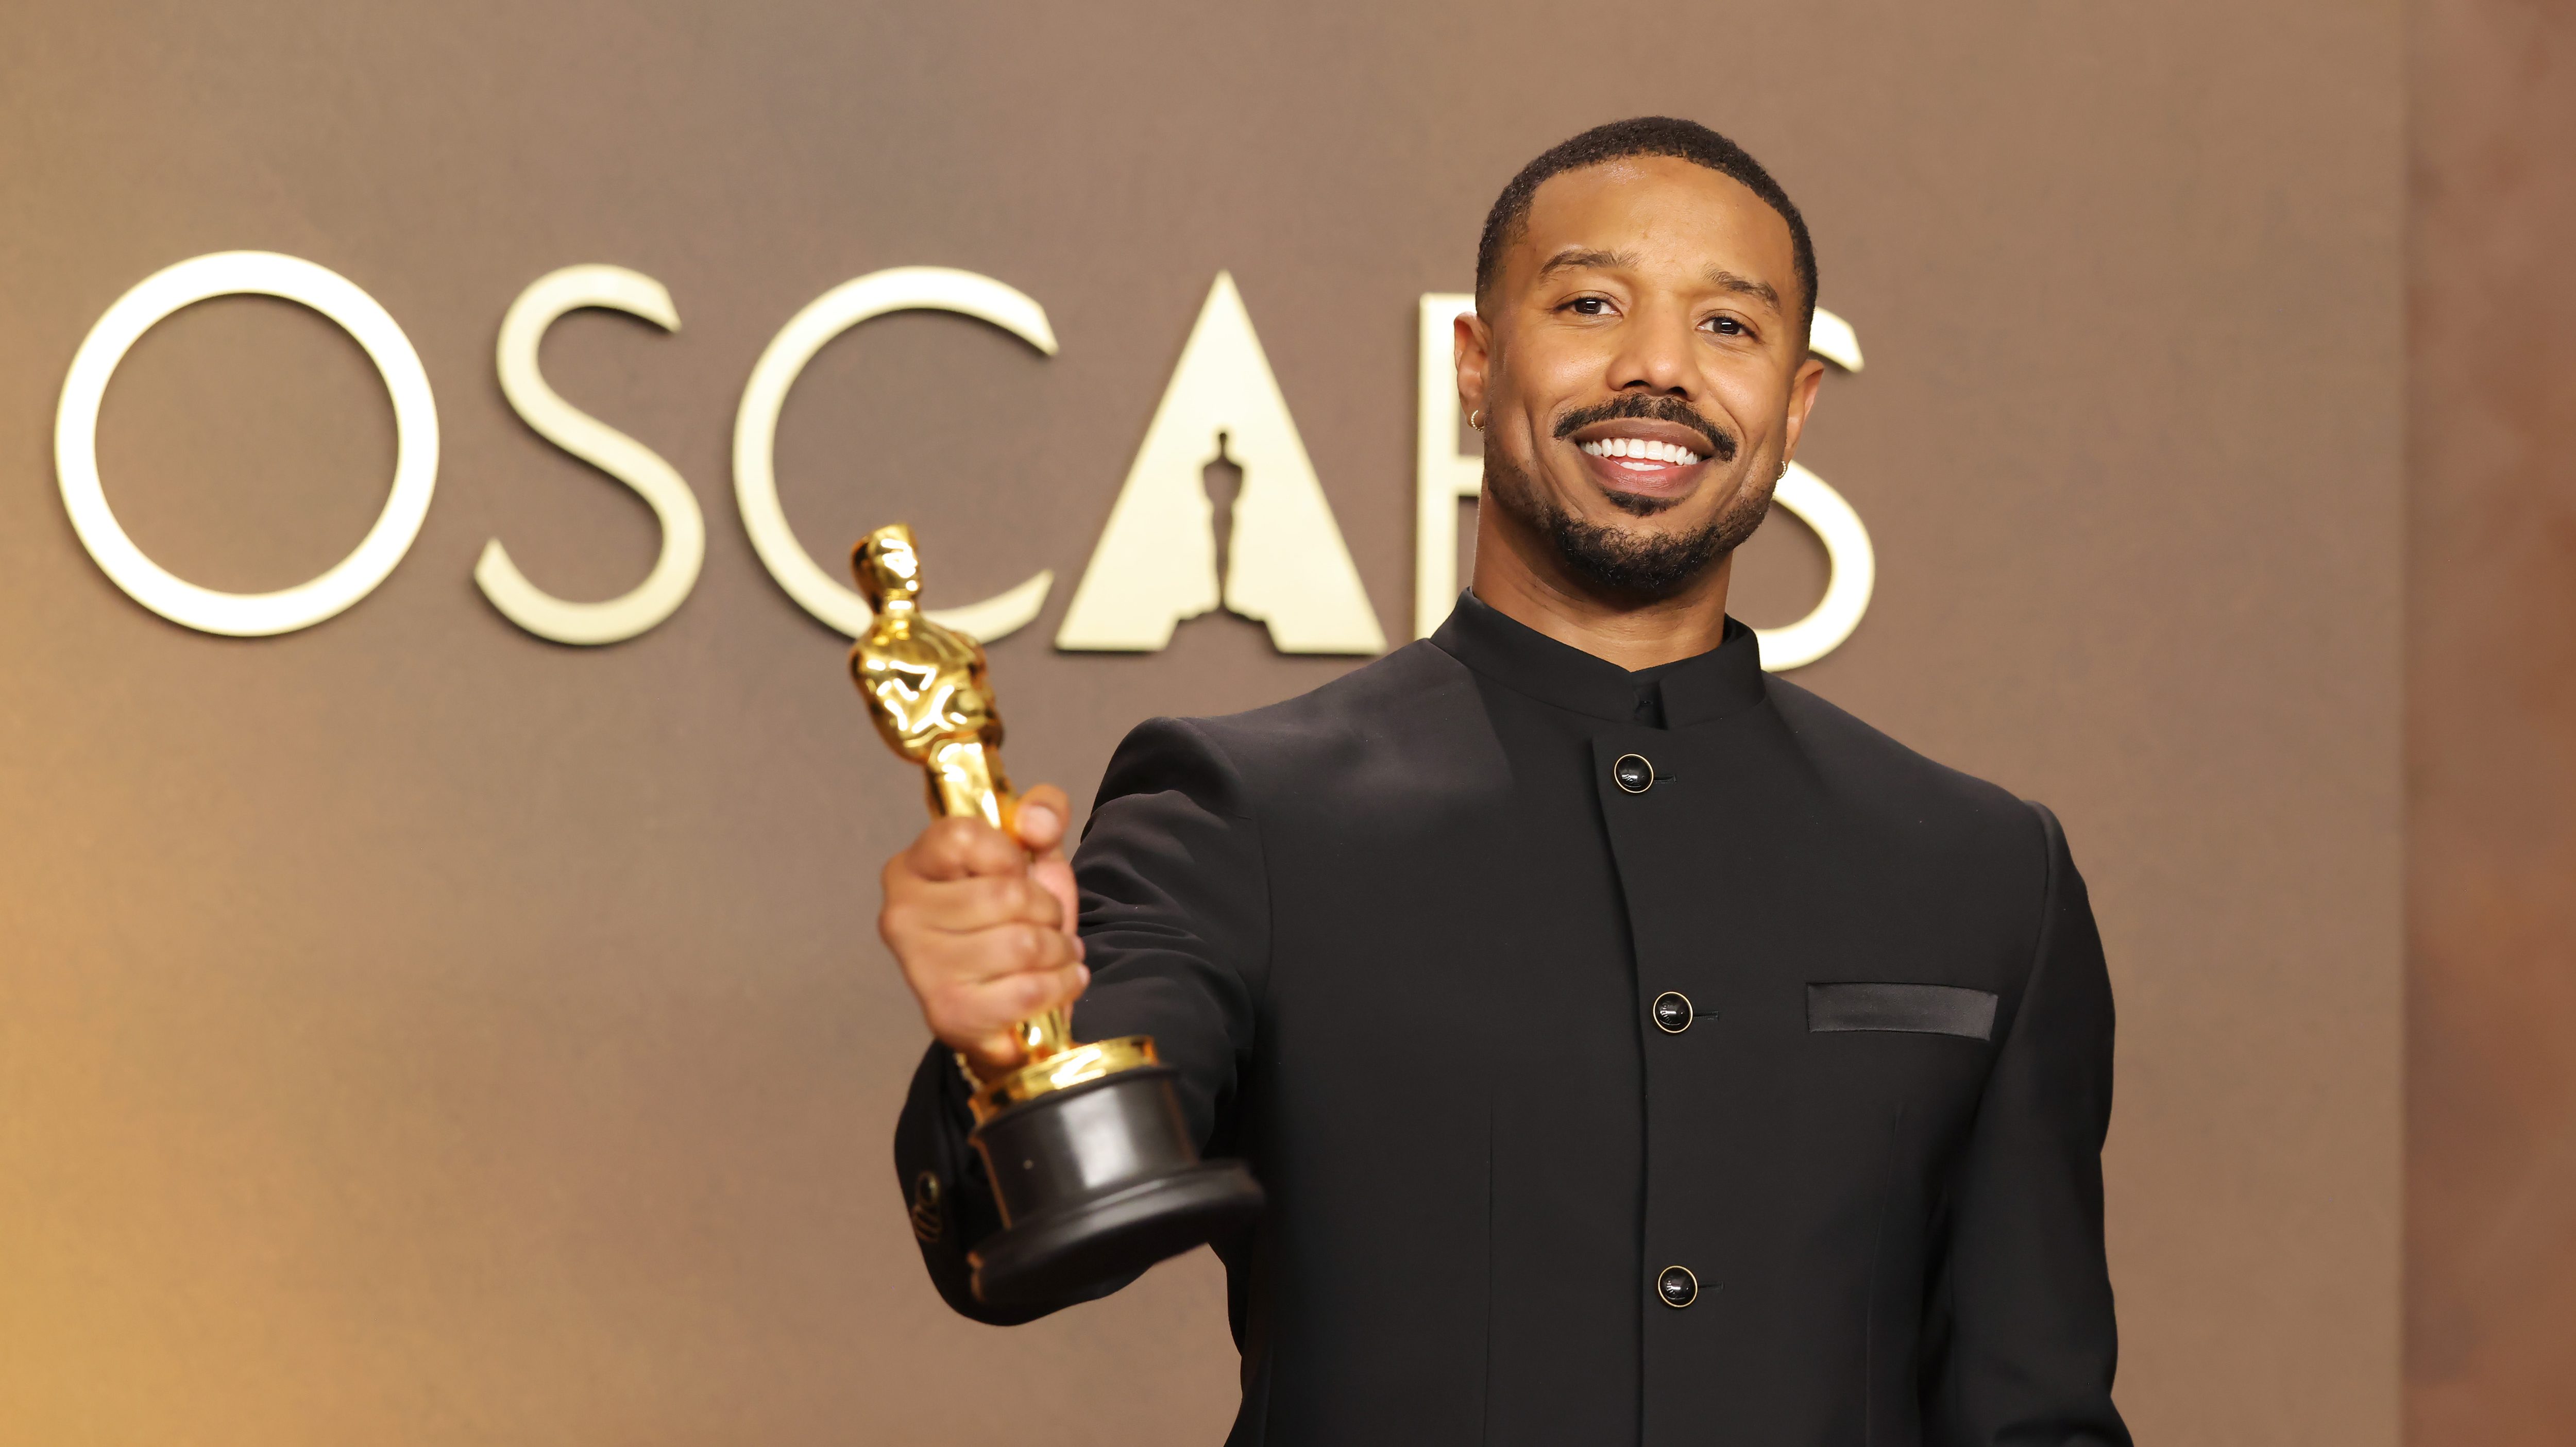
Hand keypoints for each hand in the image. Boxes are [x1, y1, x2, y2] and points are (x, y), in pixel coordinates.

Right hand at [878, 783, 1088, 1082]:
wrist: (1013, 1003)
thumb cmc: (1014, 921)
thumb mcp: (1033, 855)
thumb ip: (1043, 814)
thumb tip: (1036, 820)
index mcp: (911, 866)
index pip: (963, 836)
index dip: (1008, 855)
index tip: (1015, 873)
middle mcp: (900, 915)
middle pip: (1003, 895)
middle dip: (1046, 910)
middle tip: (1047, 923)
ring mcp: (920, 968)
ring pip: (1021, 943)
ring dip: (1059, 949)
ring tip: (1056, 953)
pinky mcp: (949, 1014)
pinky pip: (1029, 990)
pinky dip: (1061, 984)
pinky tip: (1060, 981)